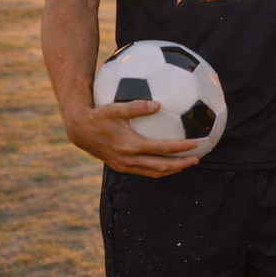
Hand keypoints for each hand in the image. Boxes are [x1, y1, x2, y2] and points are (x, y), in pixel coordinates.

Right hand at [64, 99, 198, 176]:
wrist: (79, 131)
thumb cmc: (99, 116)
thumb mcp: (117, 108)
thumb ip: (138, 106)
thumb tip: (158, 104)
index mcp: (130, 145)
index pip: (161, 149)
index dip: (180, 148)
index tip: (194, 144)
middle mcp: (129, 159)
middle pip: (161, 166)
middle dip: (180, 164)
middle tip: (196, 159)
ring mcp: (124, 166)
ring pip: (153, 172)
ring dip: (171, 170)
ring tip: (185, 164)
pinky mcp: (120, 167)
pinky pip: (144, 172)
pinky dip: (158, 169)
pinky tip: (166, 163)